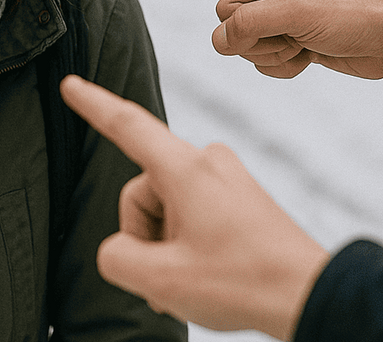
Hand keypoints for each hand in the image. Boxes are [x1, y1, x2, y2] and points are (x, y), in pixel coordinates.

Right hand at [60, 76, 329, 340]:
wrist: (311, 296)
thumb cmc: (243, 283)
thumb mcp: (161, 281)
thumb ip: (117, 257)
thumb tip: (121, 249)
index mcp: (186, 169)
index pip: (126, 126)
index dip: (93, 105)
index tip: (71, 84)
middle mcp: (207, 162)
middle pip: (142, 191)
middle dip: (144, 236)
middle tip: (167, 279)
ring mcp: (226, 178)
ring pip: (166, 207)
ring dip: (166, 246)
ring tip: (192, 283)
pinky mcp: (239, 197)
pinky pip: (192, 213)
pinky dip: (188, 246)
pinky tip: (206, 277)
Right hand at [139, 0, 382, 79]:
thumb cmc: (359, 9)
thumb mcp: (296, 12)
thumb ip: (246, 25)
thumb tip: (222, 42)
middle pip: (223, 8)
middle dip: (250, 29)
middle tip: (291, 29)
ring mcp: (278, 5)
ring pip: (237, 36)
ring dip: (268, 49)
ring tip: (306, 42)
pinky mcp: (289, 33)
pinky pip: (257, 55)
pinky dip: (279, 63)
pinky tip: (308, 58)